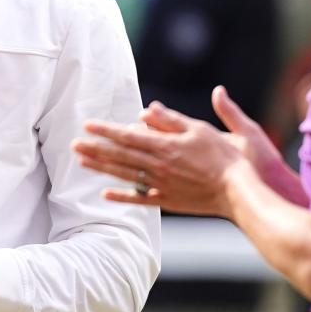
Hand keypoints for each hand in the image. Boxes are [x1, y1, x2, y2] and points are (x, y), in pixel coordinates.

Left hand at [74, 88, 268, 216]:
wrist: (236, 191)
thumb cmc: (223, 156)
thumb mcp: (199, 129)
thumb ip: (171, 119)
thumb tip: (146, 110)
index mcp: (165, 146)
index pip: (128, 136)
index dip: (106, 130)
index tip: (88, 125)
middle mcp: (158, 166)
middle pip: (120, 156)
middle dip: (96, 148)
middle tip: (74, 144)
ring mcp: (161, 185)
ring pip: (124, 175)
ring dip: (101, 168)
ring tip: (82, 162)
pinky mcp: (167, 201)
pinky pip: (138, 198)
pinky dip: (120, 196)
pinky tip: (105, 193)